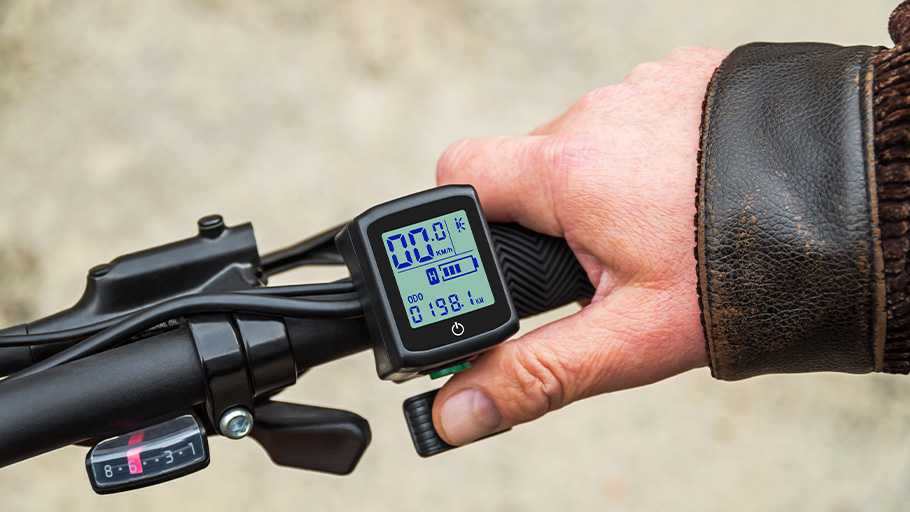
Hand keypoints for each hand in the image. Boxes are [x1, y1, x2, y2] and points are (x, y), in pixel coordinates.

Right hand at [432, 47, 728, 444]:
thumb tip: (458, 412)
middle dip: (545, 219)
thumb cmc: (749, 267)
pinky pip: (636, 119)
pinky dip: (646, 158)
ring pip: (584, 145)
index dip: (463, 222)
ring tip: (655, 236)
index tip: (494, 262)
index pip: (461, 173)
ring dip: (598, 190)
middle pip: (526, 166)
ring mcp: (644, 89)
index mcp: (568, 170)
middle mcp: (598, 113)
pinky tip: (687, 195)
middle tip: (597, 269)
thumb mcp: (633, 336)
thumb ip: (535, 372)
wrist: (861, 199)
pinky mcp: (684, 78)